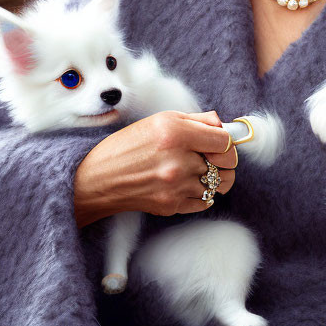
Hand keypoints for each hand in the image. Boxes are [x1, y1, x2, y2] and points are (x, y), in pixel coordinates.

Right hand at [73, 110, 236, 226]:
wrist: (98, 179)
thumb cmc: (127, 145)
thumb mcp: (160, 120)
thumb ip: (196, 120)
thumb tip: (222, 125)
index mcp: (176, 133)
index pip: (225, 141)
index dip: (226, 142)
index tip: (219, 143)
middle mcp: (178, 160)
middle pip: (227, 165)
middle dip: (224, 161)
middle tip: (213, 157)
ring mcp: (176, 186)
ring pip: (219, 184)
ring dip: (214, 178)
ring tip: (199, 171)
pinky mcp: (172, 205)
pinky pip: (205, 201)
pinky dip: (201, 194)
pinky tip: (187, 184)